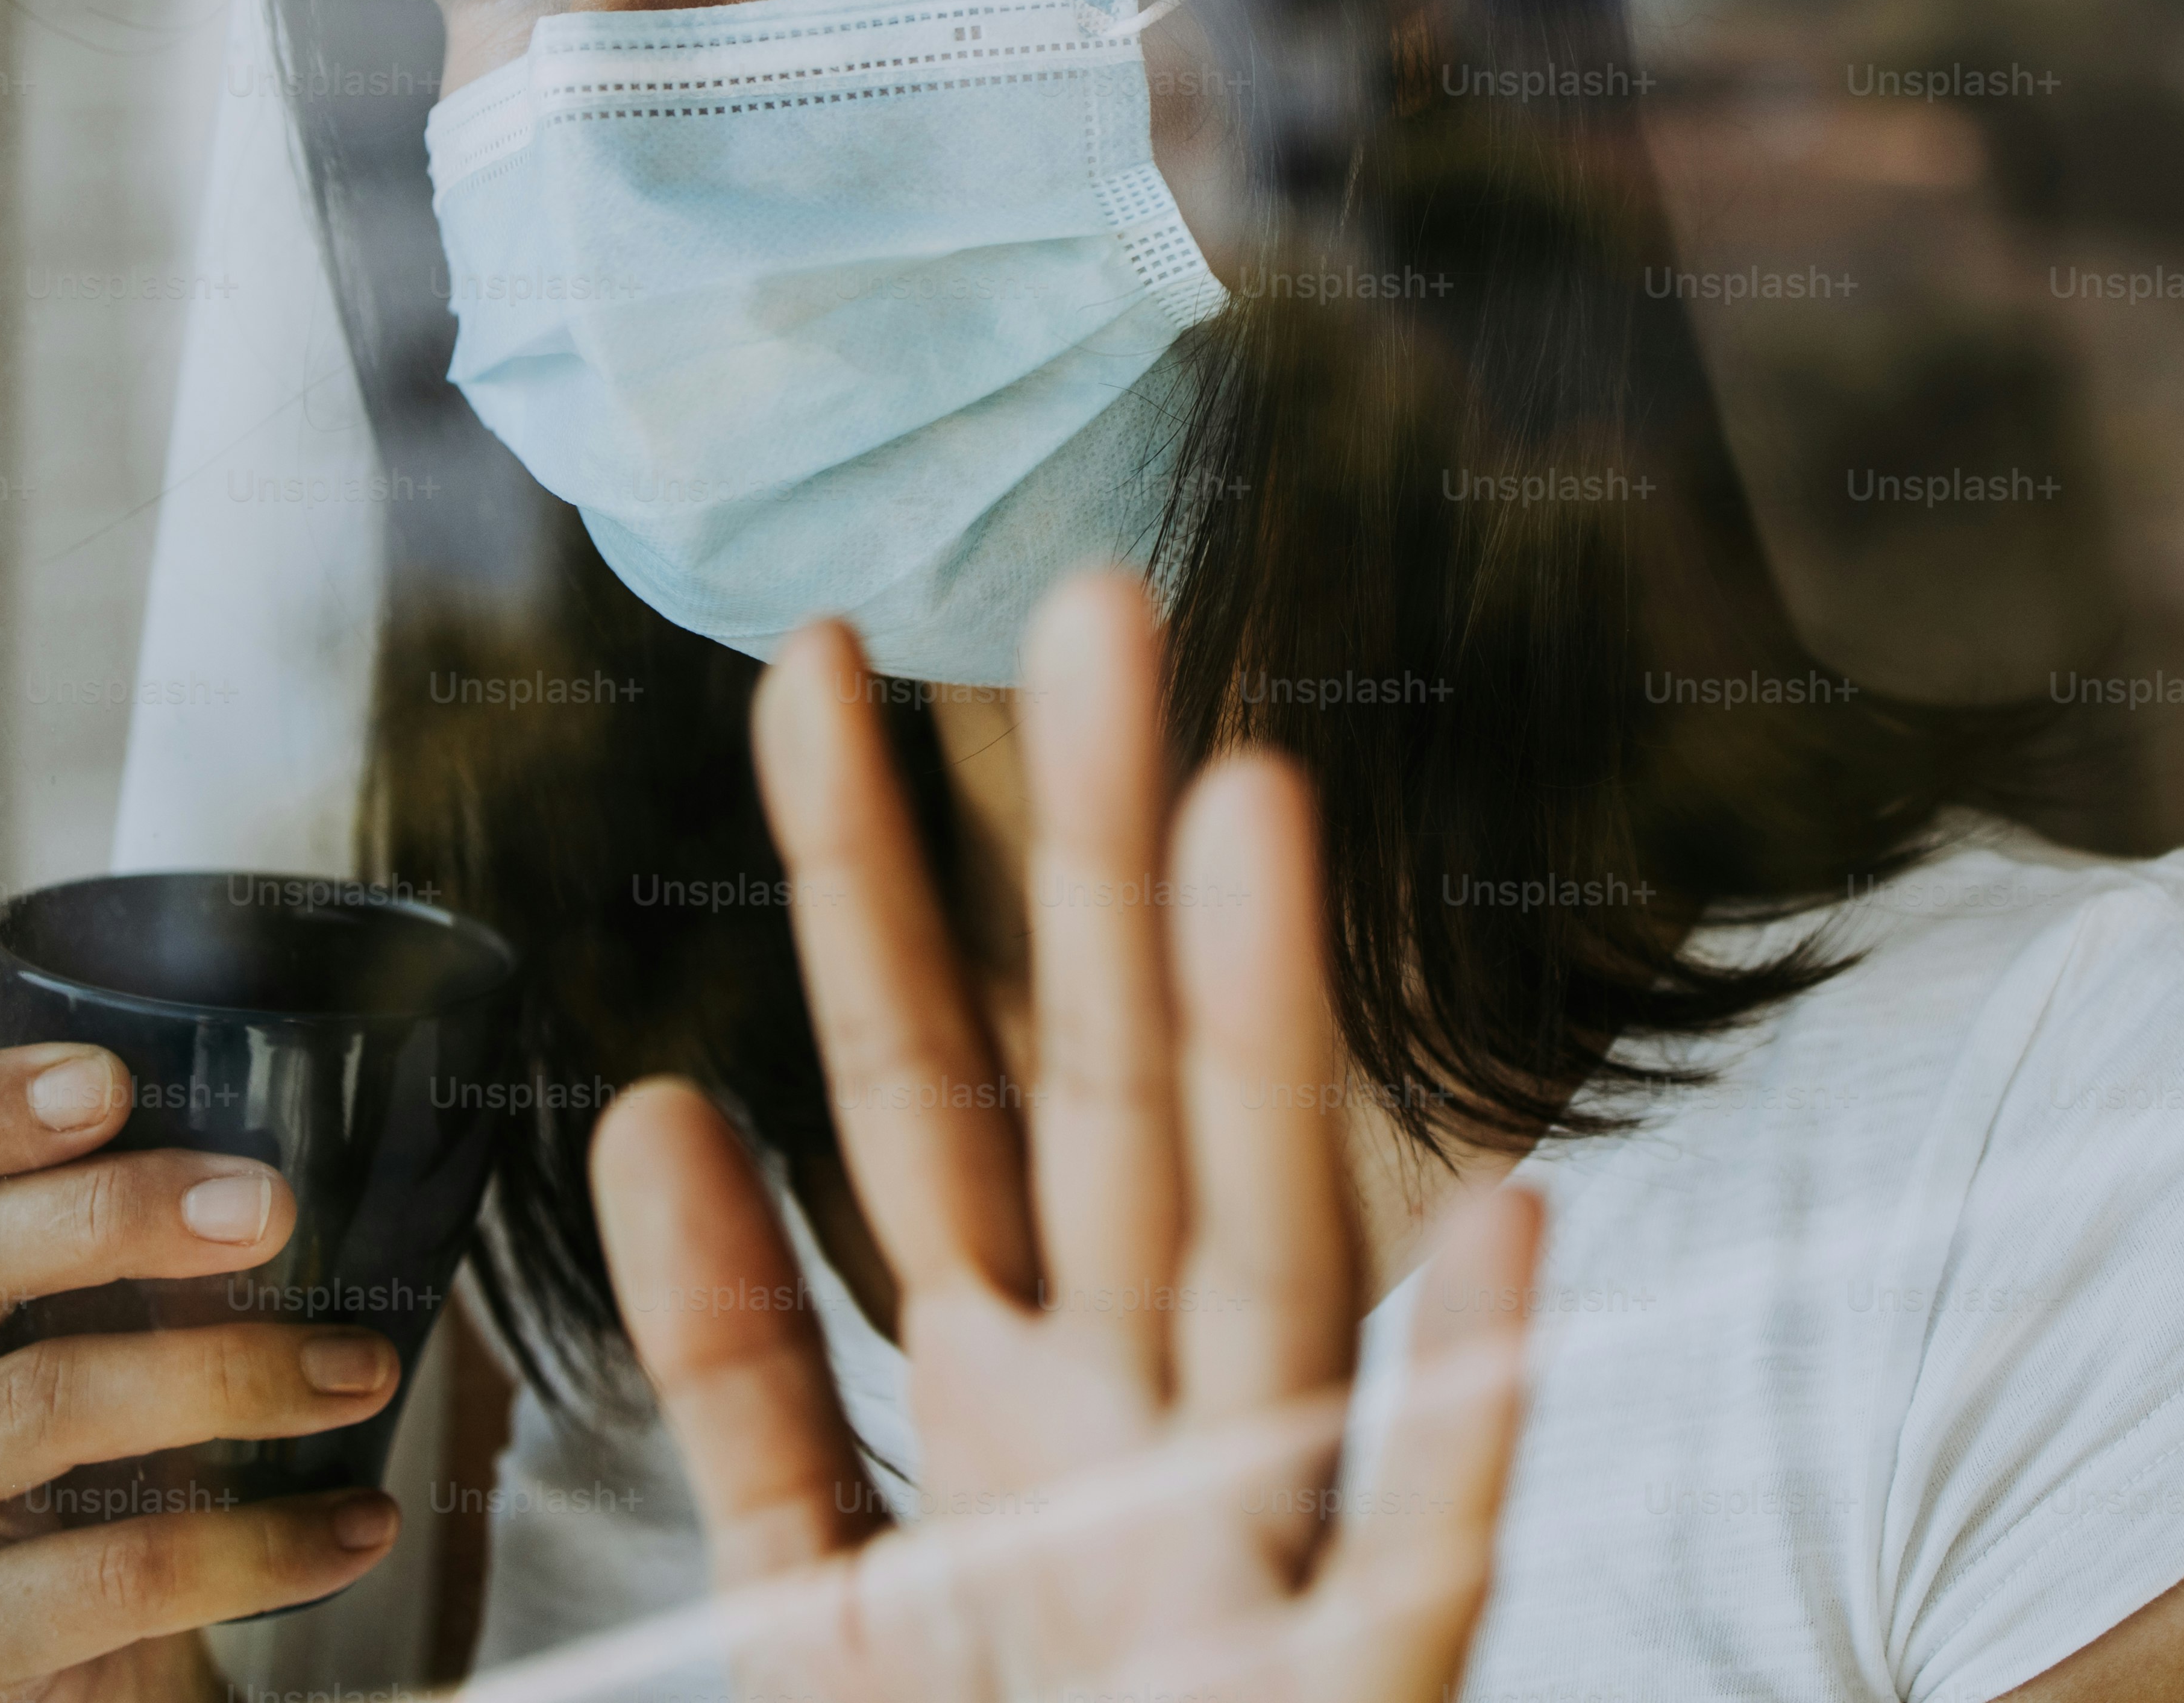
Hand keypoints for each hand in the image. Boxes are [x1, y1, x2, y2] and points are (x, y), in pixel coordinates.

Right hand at [0, 1045, 408, 1701]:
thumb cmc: (106, 1453)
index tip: (112, 1079)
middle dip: (121, 1215)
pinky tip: (354, 1525)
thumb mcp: (107, 1326)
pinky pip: (112, 1577)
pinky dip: (256, 1548)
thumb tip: (337, 1143)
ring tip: (358, 1373)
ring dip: (225, 1374)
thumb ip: (164, 1236)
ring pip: (38, 1403)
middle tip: (271, 1209)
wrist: (72, 1656)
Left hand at [585, 571, 1541, 1702]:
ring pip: (1268, 1260)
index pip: (923, 1087)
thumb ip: (750, 1370)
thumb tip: (656, 1106)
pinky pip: (1424, 1552)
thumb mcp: (821, 1599)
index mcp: (1015, 1408)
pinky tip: (1526, 1235)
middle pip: (1115, 1099)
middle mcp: (1142, 1433)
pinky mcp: (1353, 1700)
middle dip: (1095, 858)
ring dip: (1272, 1043)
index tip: (808, 667)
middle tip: (1090, 591)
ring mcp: (1254, 1558)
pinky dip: (1475, 1407)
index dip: (865, 882)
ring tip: (1261, 811)